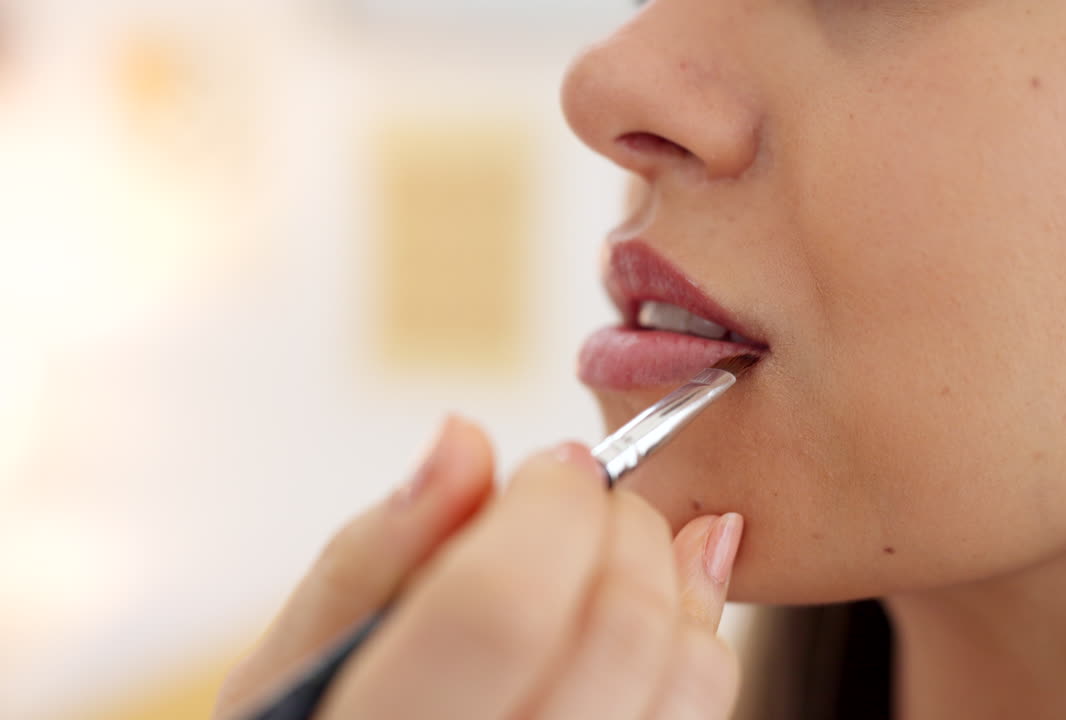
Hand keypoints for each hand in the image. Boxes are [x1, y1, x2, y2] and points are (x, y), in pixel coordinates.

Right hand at [214, 416, 744, 719]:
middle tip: (584, 497)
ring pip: (688, 678)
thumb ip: (370, 557)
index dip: (547, 511)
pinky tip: (666, 601)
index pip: (504, 609)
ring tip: (624, 539)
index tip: (551, 467)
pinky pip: (698, 715)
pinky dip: (700, 636)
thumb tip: (465, 440)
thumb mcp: (291, 671)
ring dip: (672, 576)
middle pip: (617, 632)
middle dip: (620, 526)